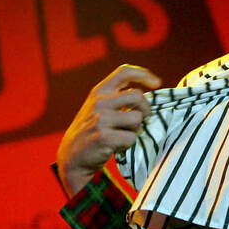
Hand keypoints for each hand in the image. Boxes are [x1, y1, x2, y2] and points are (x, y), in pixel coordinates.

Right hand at [56, 64, 160, 195]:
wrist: (72, 156)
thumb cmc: (92, 131)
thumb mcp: (98, 108)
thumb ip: (117, 98)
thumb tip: (148, 94)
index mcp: (99, 91)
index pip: (124, 72)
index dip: (143, 74)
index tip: (157, 83)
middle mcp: (99, 102)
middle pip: (137, 95)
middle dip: (145, 109)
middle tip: (141, 120)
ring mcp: (100, 119)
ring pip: (137, 118)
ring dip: (136, 129)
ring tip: (123, 135)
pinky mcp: (104, 137)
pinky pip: (131, 138)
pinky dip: (129, 144)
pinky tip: (117, 146)